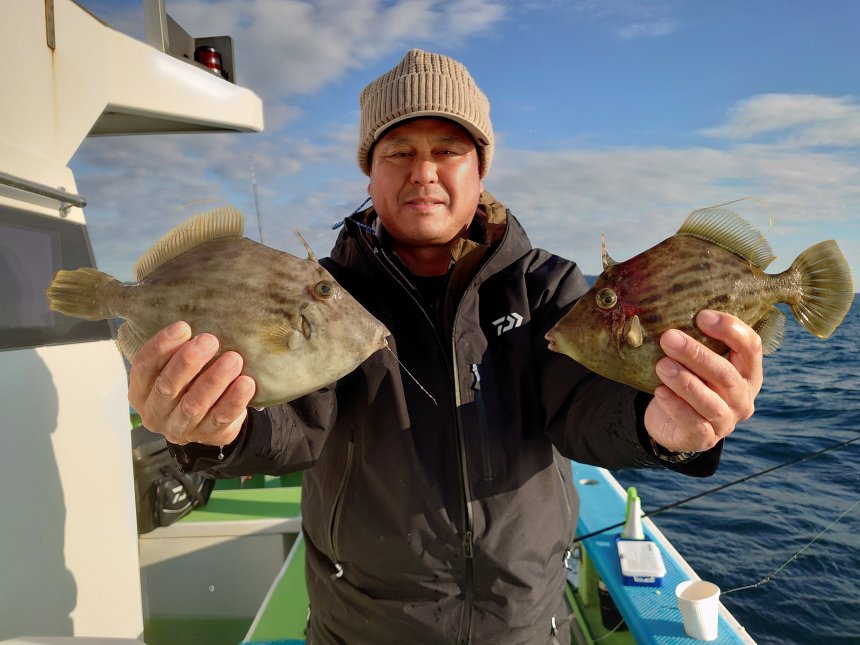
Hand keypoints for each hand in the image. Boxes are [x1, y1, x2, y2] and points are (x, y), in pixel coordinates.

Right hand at [128, 321, 255, 445]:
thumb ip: (178, 350)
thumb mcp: (175, 368)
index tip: (183, 327)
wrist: (211, 420)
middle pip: (167, 386)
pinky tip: (246, 383)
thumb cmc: (190, 383)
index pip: (143, 367)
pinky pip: (221, 418)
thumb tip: (198, 315)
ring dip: (214, 380)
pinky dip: (234, 400)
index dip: (161, 346)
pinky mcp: (208, 436)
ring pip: (194, 404)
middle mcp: (155, 412)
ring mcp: (180, 428)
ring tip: (233, 359)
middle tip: (210, 340)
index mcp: (141, 392)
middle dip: (188, 362)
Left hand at [644, 310, 762, 453]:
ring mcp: (727, 421)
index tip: (701, 316)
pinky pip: (693, 422)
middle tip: (669, 337)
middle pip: (726, 374)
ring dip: (685, 381)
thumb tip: (671, 309)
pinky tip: (660, 391)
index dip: (730, 329)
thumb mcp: (696, 361)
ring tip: (662, 364)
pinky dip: (676, 406)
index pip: (751, 347)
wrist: (672, 423)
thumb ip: (695, 340)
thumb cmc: (688, 381)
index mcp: (748, 372)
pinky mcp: (705, 439)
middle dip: (697, 354)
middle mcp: (743, 398)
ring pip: (710, 401)